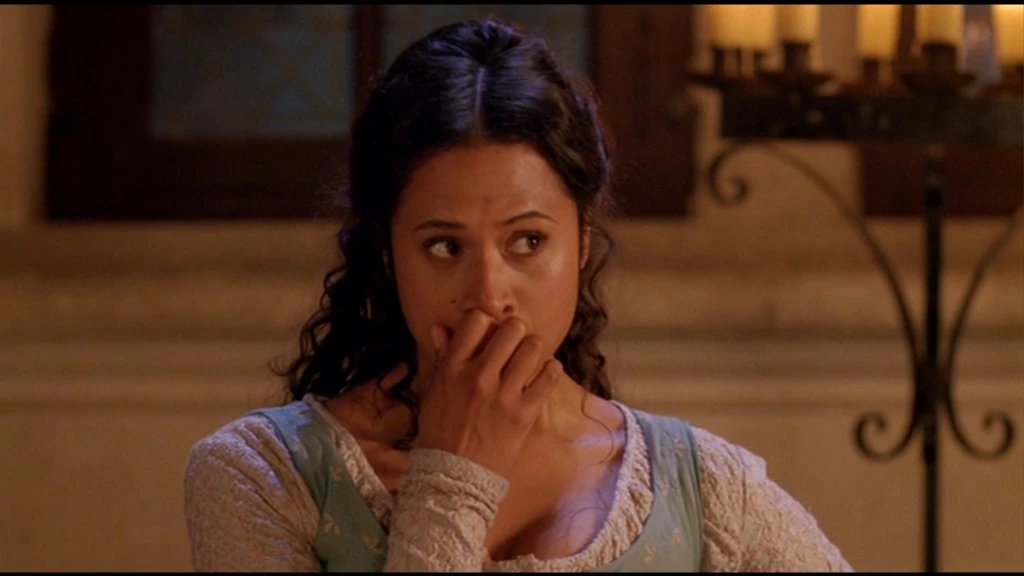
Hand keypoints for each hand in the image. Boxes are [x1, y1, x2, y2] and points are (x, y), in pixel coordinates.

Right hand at [414, 309, 562, 477]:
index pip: (476, 320)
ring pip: (533, 347)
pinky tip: (543, 376)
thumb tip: (440, 328)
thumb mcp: (432, 394)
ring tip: (528, 361)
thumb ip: (441, 359)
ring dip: (533, 350)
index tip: (489, 334)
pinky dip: (550, 371)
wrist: (453, 479)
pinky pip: (549, 376)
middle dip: (514, 333)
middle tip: (513, 346)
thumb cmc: (440, 435)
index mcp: (452, 370)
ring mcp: (503, 395)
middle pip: (511, 328)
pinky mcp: (524, 413)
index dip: (486, 323)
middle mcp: (478, 377)